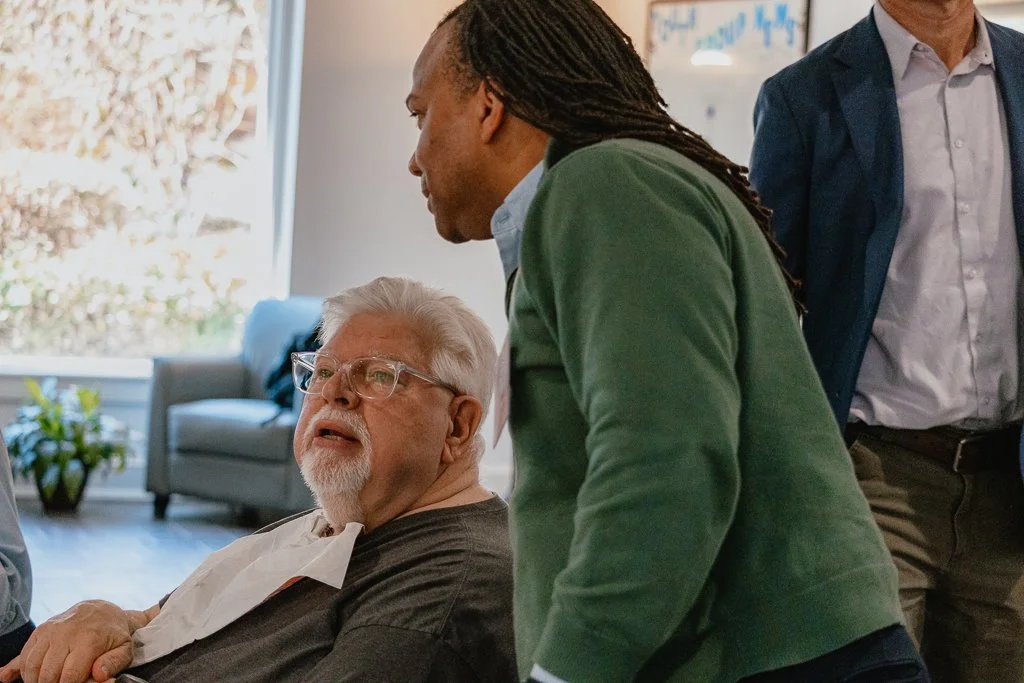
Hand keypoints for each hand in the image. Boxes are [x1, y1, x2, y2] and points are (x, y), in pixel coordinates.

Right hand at [0, 600, 135, 682]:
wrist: (103, 611)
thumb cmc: (114, 635)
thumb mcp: (125, 649)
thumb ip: (113, 664)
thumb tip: (99, 675)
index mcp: (89, 639)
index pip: (69, 677)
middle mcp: (66, 633)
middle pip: (48, 674)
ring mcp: (50, 631)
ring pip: (32, 665)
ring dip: (36, 680)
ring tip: (48, 682)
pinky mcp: (40, 631)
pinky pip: (24, 654)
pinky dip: (21, 669)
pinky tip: (14, 677)